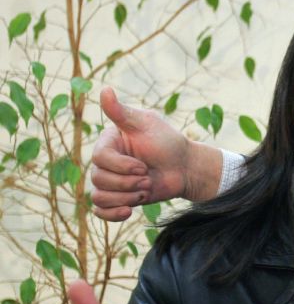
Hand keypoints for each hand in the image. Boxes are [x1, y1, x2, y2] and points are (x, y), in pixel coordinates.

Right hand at [90, 87, 218, 220]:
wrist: (184, 167)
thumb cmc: (167, 142)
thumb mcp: (146, 124)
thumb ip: (122, 112)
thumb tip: (104, 89)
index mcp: (108, 142)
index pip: (99, 159)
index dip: (122, 166)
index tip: (144, 166)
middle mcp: (104, 162)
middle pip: (99, 179)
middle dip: (128, 183)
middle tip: (149, 178)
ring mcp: (110, 181)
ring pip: (99, 196)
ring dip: (127, 197)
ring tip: (147, 189)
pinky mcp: (117, 198)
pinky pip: (100, 211)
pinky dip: (112, 214)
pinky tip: (129, 212)